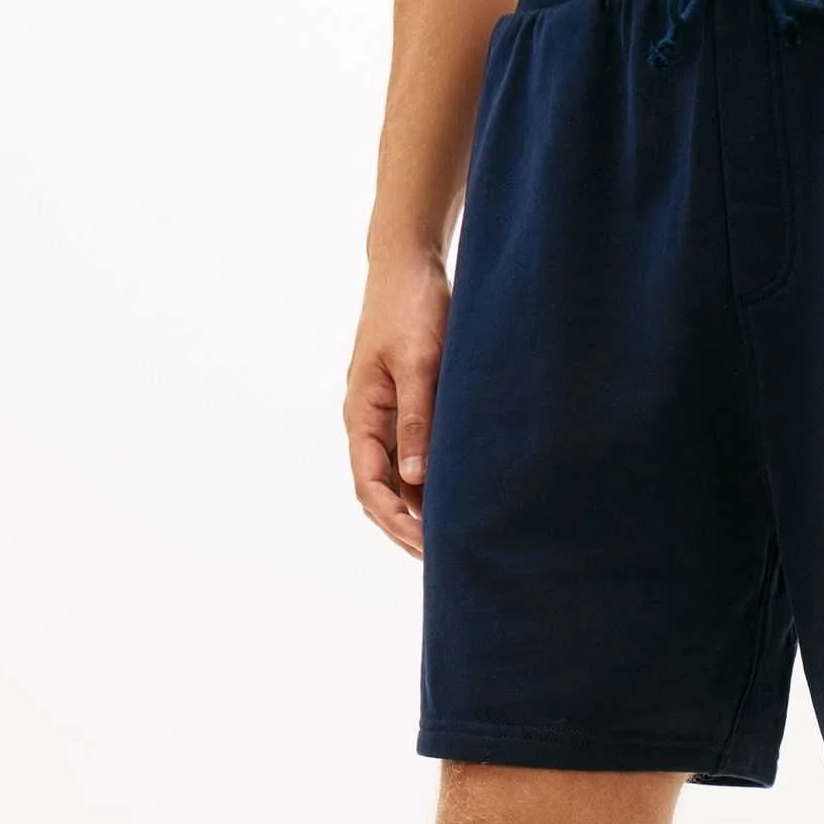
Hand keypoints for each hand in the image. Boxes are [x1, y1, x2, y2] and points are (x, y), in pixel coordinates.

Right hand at [344, 252, 450, 557]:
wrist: (410, 264)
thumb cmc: (412, 307)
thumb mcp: (419, 363)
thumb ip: (418, 420)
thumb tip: (416, 479)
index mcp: (362, 414)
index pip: (369, 486)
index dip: (395, 522)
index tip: (426, 546)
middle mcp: (370, 423)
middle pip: (381, 493)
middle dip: (408, 528)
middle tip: (446, 559)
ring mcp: (389, 417)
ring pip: (400, 479)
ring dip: (423, 510)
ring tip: (457, 539)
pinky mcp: (410, 407)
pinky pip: (417, 457)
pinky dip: (434, 483)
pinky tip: (462, 500)